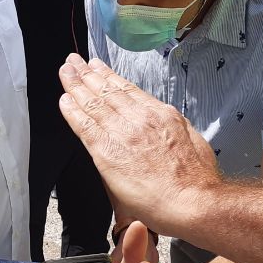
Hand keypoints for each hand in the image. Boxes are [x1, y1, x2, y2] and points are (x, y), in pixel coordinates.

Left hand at [59, 55, 220, 234]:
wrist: (193, 200)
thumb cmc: (197, 180)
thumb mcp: (193, 142)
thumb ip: (174, 131)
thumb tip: (166, 130)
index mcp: (161, 115)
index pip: (128, 90)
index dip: (109, 76)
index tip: (98, 67)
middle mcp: (140, 118)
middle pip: (108, 91)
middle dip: (88, 74)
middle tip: (74, 62)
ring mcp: (122, 132)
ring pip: (93, 103)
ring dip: (75, 85)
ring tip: (65, 72)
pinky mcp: (107, 151)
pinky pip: (83, 125)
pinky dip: (72, 111)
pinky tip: (64, 101)